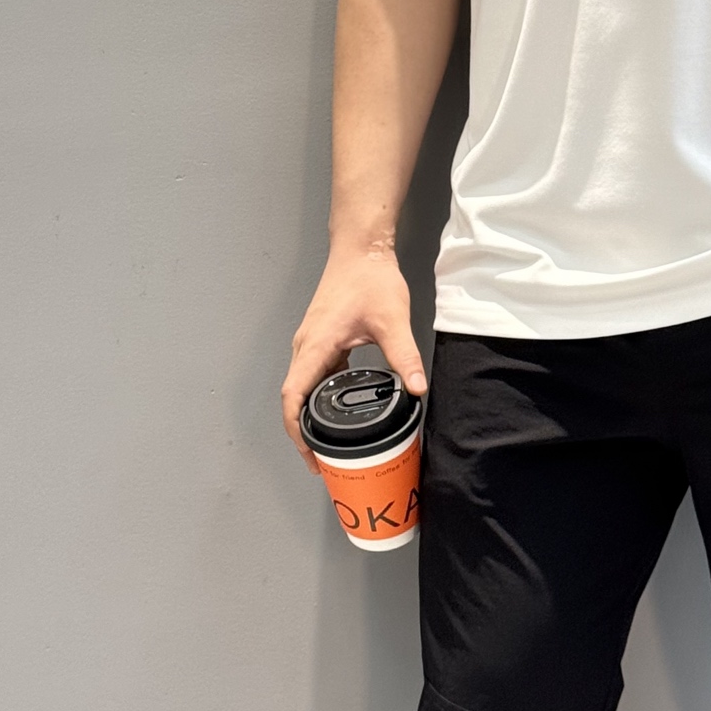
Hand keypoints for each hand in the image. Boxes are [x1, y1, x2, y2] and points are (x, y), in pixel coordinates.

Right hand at [281, 240, 425, 473]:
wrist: (362, 249)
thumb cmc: (370, 279)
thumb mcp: (391, 320)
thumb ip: (404, 356)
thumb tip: (418, 390)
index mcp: (315, 346)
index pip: (293, 397)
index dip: (296, 431)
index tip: (310, 454)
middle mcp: (306, 347)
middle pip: (294, 398)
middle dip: (304, 432)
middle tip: (325, 461)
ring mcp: (312, 342)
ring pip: (303, 386)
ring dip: (312, 415)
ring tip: (332, 443)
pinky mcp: (322, 338)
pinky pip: (315, 373)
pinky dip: (323, 395)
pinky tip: (344, 407)